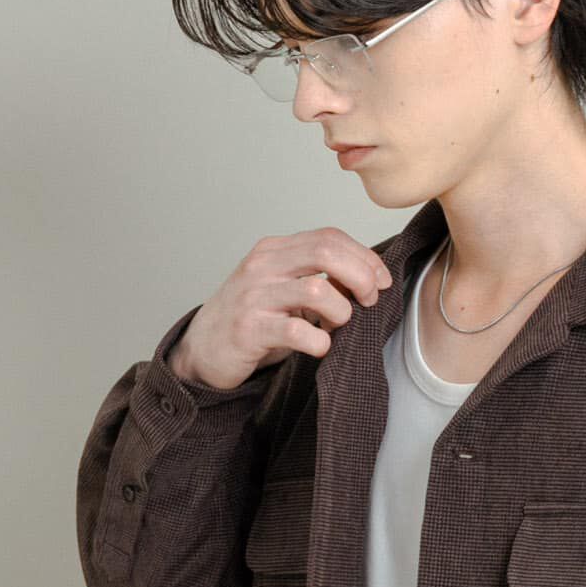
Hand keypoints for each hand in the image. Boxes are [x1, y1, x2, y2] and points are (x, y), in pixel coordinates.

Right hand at [169, 226, 392, 390]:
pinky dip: (320, 342)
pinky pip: (297, 332)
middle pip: (327, 253)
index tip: (382, 281)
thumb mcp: (285, 289)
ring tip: (338, 326)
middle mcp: (264, 266)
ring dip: (342, 312)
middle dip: (361, 277)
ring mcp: (255, 296)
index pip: (329, 237)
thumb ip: (319, 279)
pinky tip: (321, 347)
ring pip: (317, 291)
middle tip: (370, 302)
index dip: (364, 257)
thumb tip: (368, 280)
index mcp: (276, 250)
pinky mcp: (249, 329)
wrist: (204, 348)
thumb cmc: (254, 320)